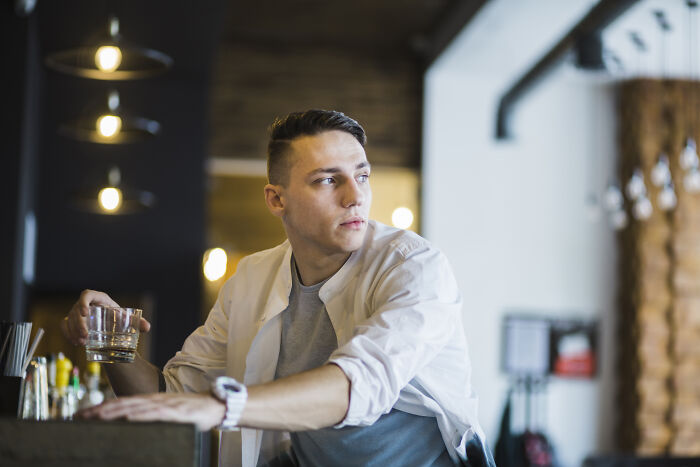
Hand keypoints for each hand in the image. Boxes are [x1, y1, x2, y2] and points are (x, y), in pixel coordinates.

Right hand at [60, 289, 150, 345]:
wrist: (110, 324)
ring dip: (73, 331)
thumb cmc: (118, 318)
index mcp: (99, 299)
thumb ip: (137, 322)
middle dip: (78, 324)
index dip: (83, 302)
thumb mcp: (127, 319)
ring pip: (69, 319)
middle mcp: (86, 304)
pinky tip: (75, 342)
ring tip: (82, 343)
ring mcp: (77, 312)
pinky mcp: (71, 321)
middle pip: (76, 310)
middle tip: (85, 337)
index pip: (86, 294)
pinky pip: (64, 325)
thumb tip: (147, 327)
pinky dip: (67, 333)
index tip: (85, 313)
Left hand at [76, 393, 225, 431]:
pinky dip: (140, 416)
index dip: (101, 408)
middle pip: (123, 404)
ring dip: (114, 412)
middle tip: (80, 416)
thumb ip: (150, 417)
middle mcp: (155, 400)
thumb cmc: (191, 412)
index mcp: (151, 401)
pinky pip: (155, 414)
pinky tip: (129, 419)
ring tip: (96, 417)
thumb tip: (130, 425)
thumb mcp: (167, 413)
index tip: (83, 414)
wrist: (215, 406)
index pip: (122, 403)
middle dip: (100, 410)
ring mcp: (165, 405)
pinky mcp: (176, 412)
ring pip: (135, 408)